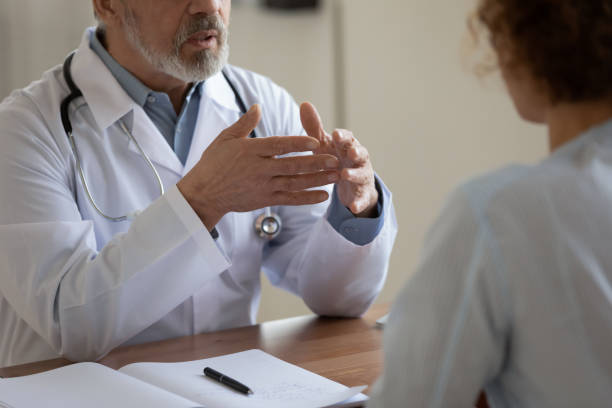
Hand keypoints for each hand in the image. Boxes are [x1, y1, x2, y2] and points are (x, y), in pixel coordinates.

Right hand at [177, 105, 339, 229]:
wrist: (203, 194)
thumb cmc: (213, 163)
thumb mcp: (225, 139)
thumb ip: (244, 124)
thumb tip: (258, 106)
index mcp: (251, 151)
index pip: (279, 145)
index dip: (298, 143)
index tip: (316, 141)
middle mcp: (259, 169)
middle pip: (292, 165)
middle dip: (316, 163)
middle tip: (336, 159)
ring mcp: (263, 186)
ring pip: (295, 183)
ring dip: (317, 180)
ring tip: (336, 176)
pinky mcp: (265, 200)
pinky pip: (289, 200)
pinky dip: (307, 198)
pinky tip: (323, 195)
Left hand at [300, 102, 378, 217]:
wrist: (352, 183)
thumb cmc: (335, 158)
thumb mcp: (324, 145)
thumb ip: (315, 127)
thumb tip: (304, 104)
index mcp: (348, 145)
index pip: (348, 138)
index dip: (344, 136)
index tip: (337, 134)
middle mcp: (358, 159)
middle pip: (360, 153)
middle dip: (357, 151)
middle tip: (351, 151)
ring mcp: (362, 176)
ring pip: (361, 174)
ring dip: (354, 174)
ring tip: (345, 175)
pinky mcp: (362, 194)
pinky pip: (361, 199)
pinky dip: (358, 202)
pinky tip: (353, 207)